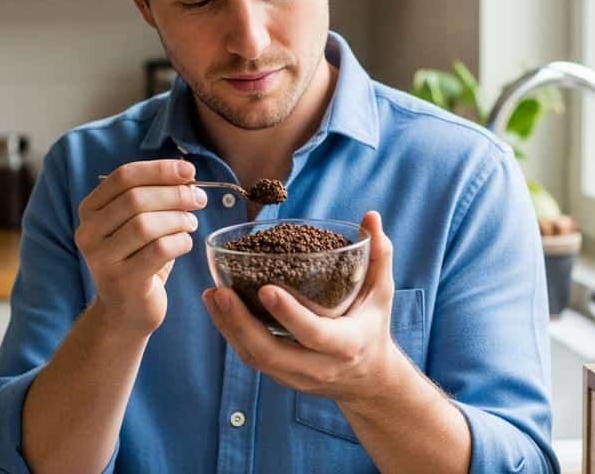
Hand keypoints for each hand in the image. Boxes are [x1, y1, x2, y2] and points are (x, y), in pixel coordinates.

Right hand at [76, 159, 206, 336]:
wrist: (126, 311)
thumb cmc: (139, 259)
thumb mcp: (140, 223)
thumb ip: (155, 197)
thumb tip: (186, 173)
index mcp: (90, 210)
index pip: (123, 177)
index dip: (159, 170)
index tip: (189, 171)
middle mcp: (88, 233)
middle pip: (135, 199)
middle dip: (175, 194)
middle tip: (199, 199)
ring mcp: (101, 259)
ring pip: (146, 225)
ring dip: (178, 219)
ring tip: (191, 223)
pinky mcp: (122, 281)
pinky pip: (159, 250)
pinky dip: (181, 241)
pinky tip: (185, 243)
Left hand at [201, 211, 403, 405]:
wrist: (367, 378)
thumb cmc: (372, 325)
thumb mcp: (381, 292)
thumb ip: (379, 255)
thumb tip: (371, 216)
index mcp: (346, 344)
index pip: (314, 333)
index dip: (290, 314)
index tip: (266, 289)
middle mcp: (318, 367)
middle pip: (271, 353)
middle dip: (241, 324)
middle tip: (221, 291)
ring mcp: (297, 377)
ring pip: (255, 358)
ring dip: (229, 328)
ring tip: (213, 295)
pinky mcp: (281, 377)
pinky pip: (251, 358)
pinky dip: (231, 334)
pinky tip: (218, 308)